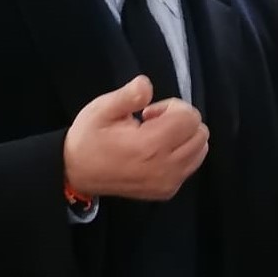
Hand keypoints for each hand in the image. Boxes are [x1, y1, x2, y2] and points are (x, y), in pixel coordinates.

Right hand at [63, 76, 208, 201]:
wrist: (76, 173)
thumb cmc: (89, 138)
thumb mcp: (102, 109)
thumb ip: (127, 95)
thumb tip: (146, 84)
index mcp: (150, 146)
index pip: (190, 118)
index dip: (172, 107)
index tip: (148, 112)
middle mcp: (165, 168)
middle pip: (200, 133)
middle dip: (181, 120)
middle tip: (153, 122)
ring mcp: (168, 183)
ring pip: (200, 149)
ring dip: (184, 136)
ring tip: (156, 136)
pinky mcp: (167, 191)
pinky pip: (191, 165)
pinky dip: (182, 153)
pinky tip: (157, 151)